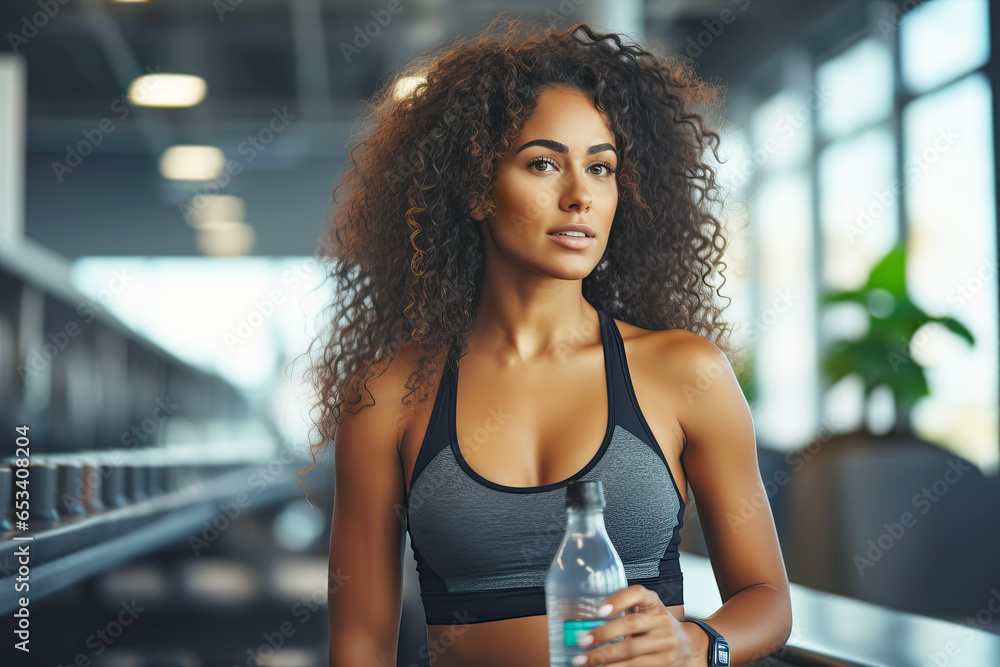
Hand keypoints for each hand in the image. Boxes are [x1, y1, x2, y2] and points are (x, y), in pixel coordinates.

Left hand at [570, 584, 708, 665]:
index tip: (600, 610)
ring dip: (605, 658)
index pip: (638, 593)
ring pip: (631, 651)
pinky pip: (637, 666)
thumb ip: (625, 609)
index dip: (619, 600)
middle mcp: (661, 620)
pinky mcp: (664, 663)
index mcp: (653, 602)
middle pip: (631, 625)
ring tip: (585, 661)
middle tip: (583, 642)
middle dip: (604, 634)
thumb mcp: (646, 610)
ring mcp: (665, 643)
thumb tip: (586, 620)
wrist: (688, 646)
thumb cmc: (656, 625)